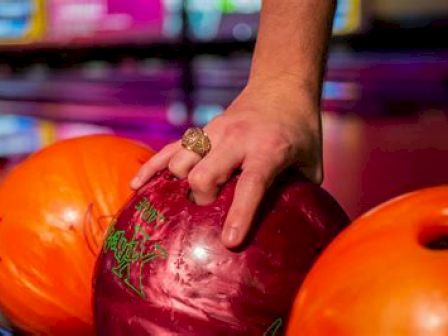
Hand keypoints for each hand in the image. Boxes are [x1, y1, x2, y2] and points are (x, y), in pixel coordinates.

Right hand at [131, 77, 322, 248]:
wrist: (280, 86)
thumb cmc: (300, 129)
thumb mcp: (312, 163)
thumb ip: (301, 193)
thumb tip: (289, 228)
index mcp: (269, 148)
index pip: (251, 184)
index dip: (239, 214)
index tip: (229, 242)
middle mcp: (236, 139)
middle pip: (203, 175)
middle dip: (201, 202)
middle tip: (210, 213)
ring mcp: (214, 133)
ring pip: (180, 163)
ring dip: (180, 187)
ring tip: (185, 202)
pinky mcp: (201, 132)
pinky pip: (168, 150)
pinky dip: (151, 168)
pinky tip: (137, 187)